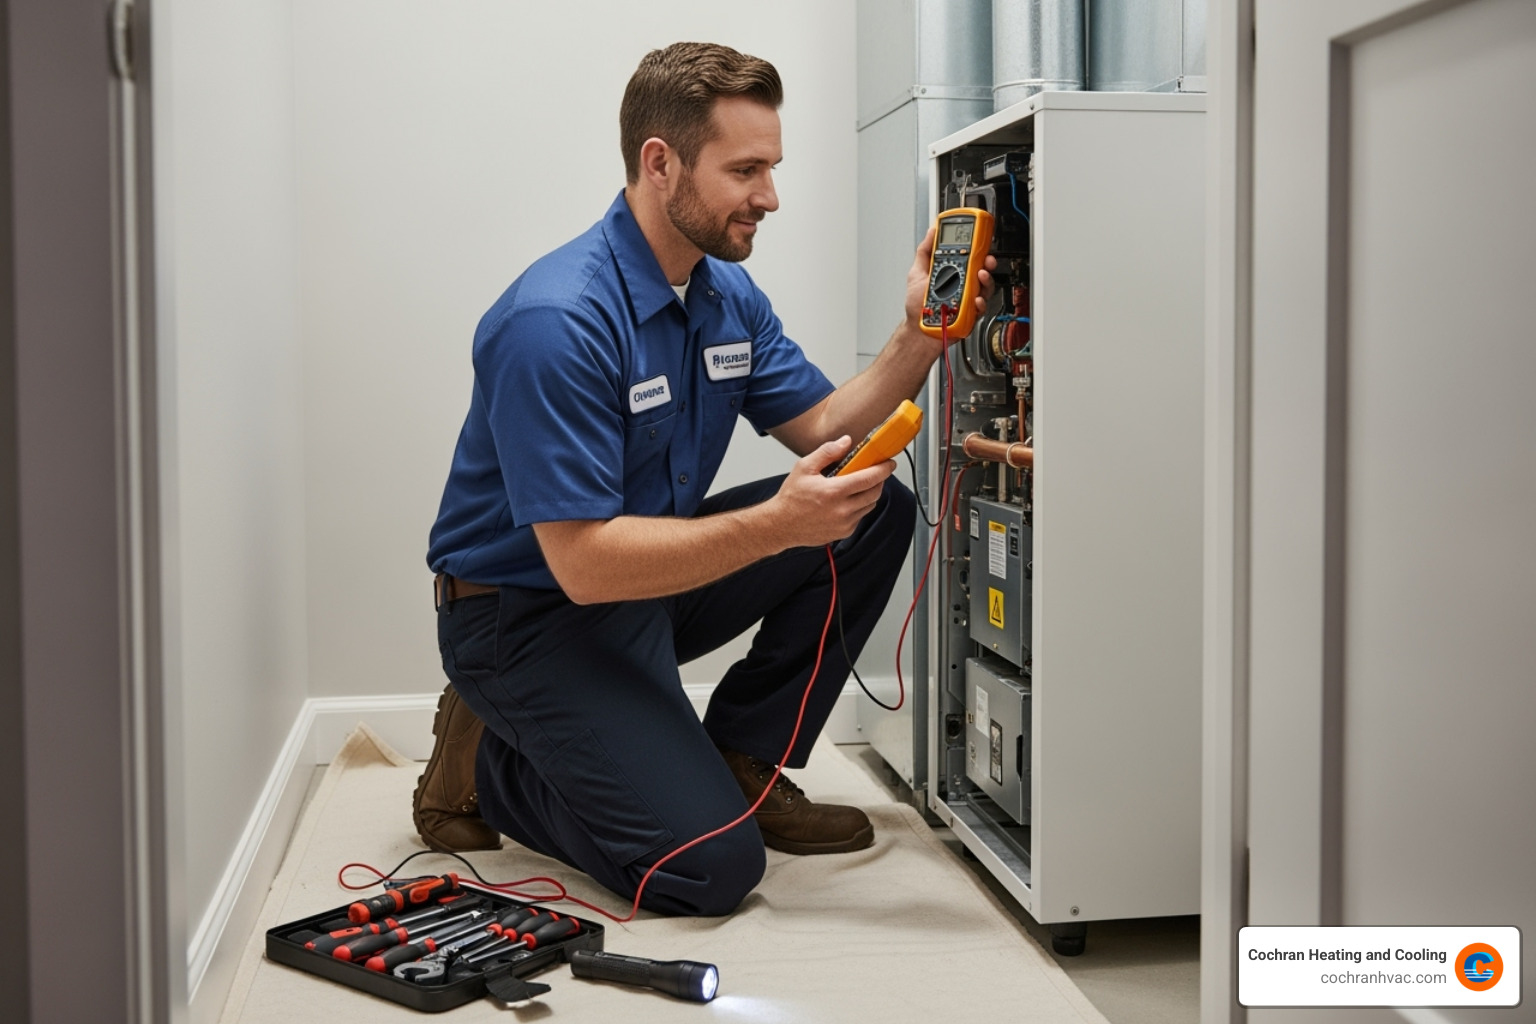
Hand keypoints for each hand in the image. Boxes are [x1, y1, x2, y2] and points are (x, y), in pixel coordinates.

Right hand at [766, 437, 896, 548]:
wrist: (781, 525)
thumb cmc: (791, 498)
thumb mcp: (804, 468)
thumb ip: (827, 452)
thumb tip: (845, 442)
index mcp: (834, 491)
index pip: (868, 479)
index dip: (883, 469)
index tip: (889, 463)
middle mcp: (842, 510)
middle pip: (874, 492)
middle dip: (879, 481)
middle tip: (875, 472)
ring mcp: (844, 523)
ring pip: (870, 505)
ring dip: (870, 493)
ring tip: (860, 485)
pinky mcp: (843, 532)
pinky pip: (860, 517)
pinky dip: (860, 506)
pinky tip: (848, 500)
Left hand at [903, 226, 998, 339]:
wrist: (918, 330)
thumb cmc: (918, 306)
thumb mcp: (916, 273)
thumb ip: (924, 252)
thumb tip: (931, 232)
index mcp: (952, 272)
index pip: (968, 255)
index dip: (976, 246)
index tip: (979, 238)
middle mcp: (962, 283)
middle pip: (981, 268)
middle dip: (987, 261)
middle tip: (985, 258)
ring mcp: (968, 298)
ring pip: (985, 286)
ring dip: (985, 280)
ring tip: (980, 276)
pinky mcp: (971, 313)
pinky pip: (981, 306)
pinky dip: (980, 302)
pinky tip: (975, 299)